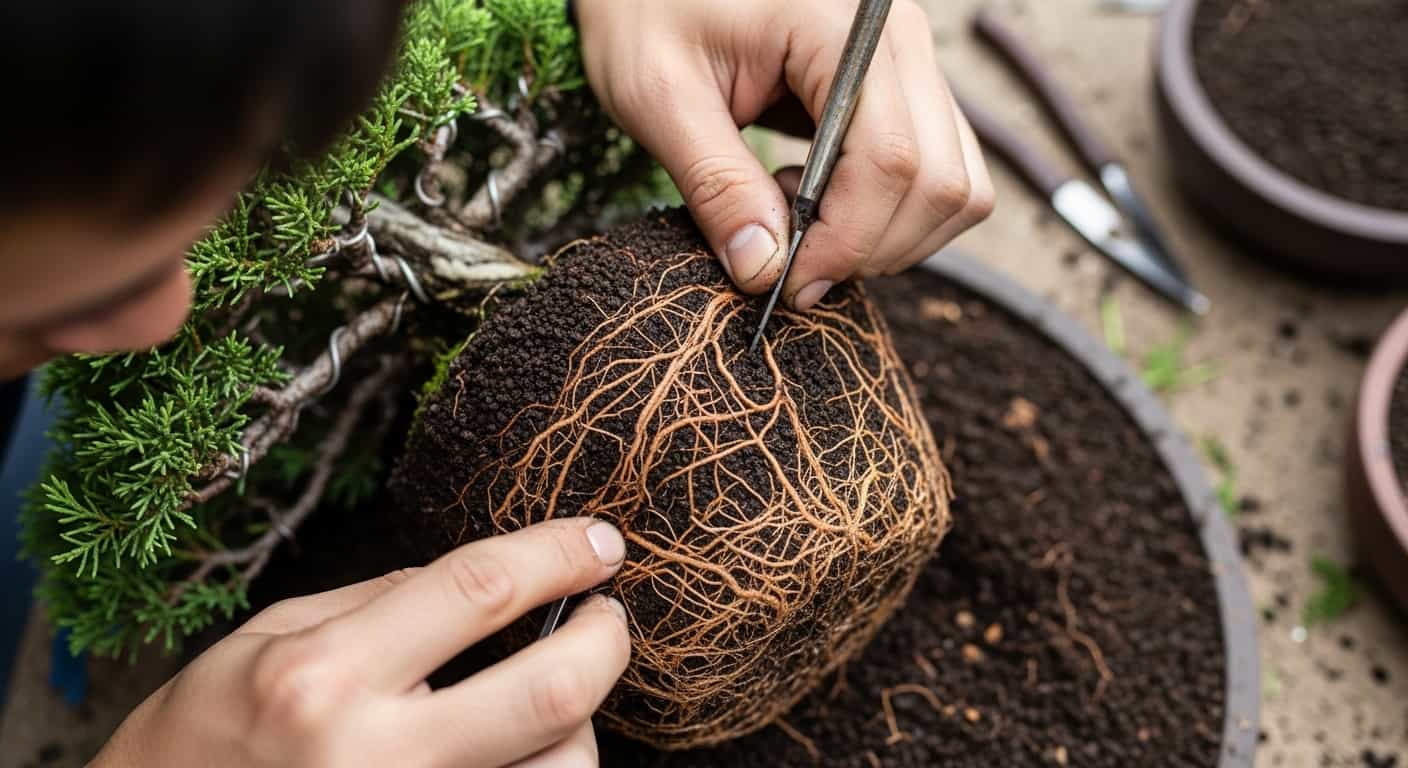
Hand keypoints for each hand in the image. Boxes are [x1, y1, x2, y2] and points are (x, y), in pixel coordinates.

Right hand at [93, 518, 630, 767]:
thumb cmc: (204, 736)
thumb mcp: (270, 638)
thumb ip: (378, 601)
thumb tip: (481, 581)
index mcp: (325, 676)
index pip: (478, 590)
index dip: (556, 554)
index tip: (600, 541)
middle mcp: (374, 755)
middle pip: (548, 691)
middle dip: (605, 641)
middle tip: (610, 615)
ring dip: (579, 722)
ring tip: (552, 694)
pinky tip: (520, 746)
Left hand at [576, 0, 993, 310]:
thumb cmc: (648, 13)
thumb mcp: (658, 97)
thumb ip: (715, 184)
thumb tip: (764, 271)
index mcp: (841, 28)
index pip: (889, 159)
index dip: (846, 242)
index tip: (786, 283)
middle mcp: (899, 40)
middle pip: (940, 183)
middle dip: (870, 249)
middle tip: (788, 265)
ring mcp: (913, 64)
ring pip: (957, 189)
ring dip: (888, 239)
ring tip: (796, 216)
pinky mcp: (908, 93)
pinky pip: (941, 176)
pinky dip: (892, 218)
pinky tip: (817, 198)